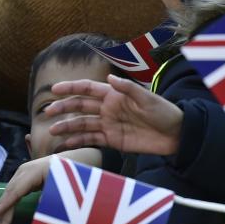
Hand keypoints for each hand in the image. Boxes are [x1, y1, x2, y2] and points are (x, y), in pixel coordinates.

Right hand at [0, 149, 100, 223]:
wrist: (70, 159)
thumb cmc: (67, 173)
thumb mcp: (63, 185)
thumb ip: (52, 197)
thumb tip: (42, 211)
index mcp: (32, 172)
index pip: (15, 192)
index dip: (3, 206)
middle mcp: (23, 172)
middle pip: (9, 196)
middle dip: (3, 217)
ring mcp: (21, 175)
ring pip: (9, 197)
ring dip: (4, 216)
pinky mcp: (22, 180)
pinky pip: (13, 196)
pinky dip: (8, 209)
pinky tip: (5, 222)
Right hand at [46, 75, 182, 155]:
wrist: (176, 135)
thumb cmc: (164, 112)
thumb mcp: (148, 99)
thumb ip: (128, 89)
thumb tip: (109, 78)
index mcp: (113, 95)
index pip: (87, 89)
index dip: (71, 88)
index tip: (54, 90)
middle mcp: (107, 108)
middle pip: (80, 107)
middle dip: (63, 108)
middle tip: (48, 112)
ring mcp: (108, 125)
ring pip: (83, 124)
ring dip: (67, 127)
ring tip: (53, 131)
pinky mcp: (112, 140)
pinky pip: (92, 140)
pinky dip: (78, 142)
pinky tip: (66, 145)